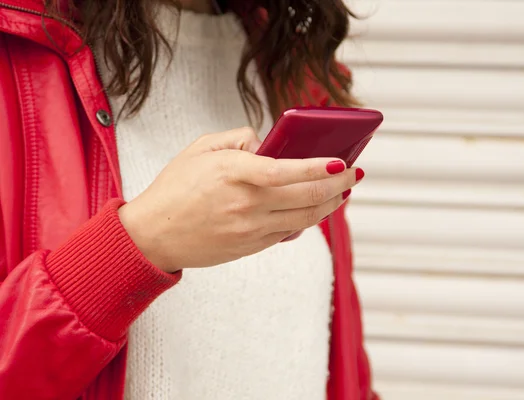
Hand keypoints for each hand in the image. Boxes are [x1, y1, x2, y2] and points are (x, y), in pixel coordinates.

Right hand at [118, 127, 361, 272]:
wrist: (153, 235)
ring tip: (343, 191)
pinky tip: (317, 209)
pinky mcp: (251, 247)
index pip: (287, 171)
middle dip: (338, 184)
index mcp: (233, 173)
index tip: (341, 161)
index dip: (320, 167)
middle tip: (353, 173)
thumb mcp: (200, 148)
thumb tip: (268, 143)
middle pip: (306, 197)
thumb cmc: (174, 188)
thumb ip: (238, 139)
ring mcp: (250, 229)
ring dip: (330, 204)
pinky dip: (308, 220)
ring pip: (305, 219)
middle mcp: (246, 204)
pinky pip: (289, 233)